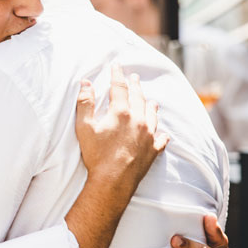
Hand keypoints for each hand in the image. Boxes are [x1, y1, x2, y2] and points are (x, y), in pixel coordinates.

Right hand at [75, 64, 169, 197]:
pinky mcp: (153, 150)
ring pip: (152, 114)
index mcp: (121, 112)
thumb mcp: (84, 128)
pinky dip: (161, 133)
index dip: (117, 75)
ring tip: (151, 101)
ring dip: (150, 105)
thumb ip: (85, 103)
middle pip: (138, 97)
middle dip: (135, 85)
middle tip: (134, 77)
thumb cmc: (96, 155)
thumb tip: (85, 83)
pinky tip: (163, 133)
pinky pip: (161, 138)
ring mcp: (148, 135)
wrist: (112, 181)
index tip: (116, 66)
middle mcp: (138, 120)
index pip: (119, 87)